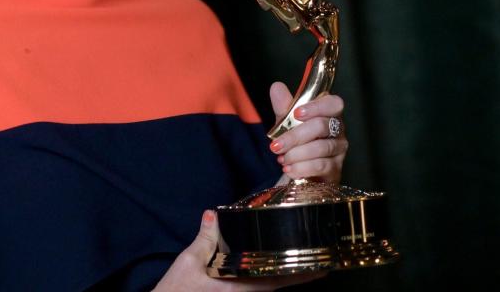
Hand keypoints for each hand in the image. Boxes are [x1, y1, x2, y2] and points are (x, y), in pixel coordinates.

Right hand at [153, 210, 324, 290]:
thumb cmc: (177, 289)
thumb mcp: (189, 261)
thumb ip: (204, 239)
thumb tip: (212, 214)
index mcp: (239, 285)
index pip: (278, 279)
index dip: (302, 274)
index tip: (321, 265)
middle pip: (280, 284)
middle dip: (301, 274)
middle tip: (320, 260)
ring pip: (270, 286)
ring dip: (286, 275)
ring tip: (303, 259)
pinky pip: (258, 286)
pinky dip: (270, 277)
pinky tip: (270, 265)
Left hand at [268, 82, 346, 183]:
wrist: (300, 170)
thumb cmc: (297, 142)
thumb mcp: (287, 123)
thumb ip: (283, 106)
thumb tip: (277, 87)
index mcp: (329, 113)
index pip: (333, 103)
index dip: (316, 107)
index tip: (296, 113)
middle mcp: (338, 130)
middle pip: (322, 126)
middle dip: (295, 136)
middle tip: (276, 145)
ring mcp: (339, 149)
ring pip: (321, 147)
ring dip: (297, 154)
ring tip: (282, 159)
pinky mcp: (336, 169)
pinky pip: (321, 166)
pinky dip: (302, 167)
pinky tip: (290, 169)